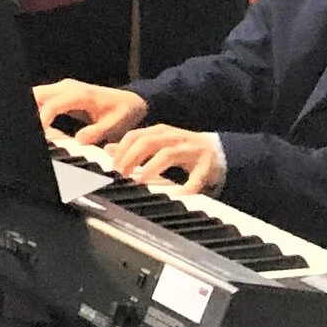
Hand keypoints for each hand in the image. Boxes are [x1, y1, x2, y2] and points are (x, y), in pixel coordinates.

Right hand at [33, 80, 148, 144]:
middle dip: (31, 112)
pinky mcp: (61, 94)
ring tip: (38, 131)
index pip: (52, 104)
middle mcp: (68, 87)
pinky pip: (42, 99)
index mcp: (80, 94)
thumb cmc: (123, 112)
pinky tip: (41, 127)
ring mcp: (63, 88)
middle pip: (38, 94)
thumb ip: (97, 132)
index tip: (41, 135)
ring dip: (33, 111)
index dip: (43, 119)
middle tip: (34, 133)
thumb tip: (78, 140)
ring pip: (37, 94)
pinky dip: (37, 111)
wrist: (130, 100)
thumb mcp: (115, 125)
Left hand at [106, 124, 223, 193]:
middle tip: (121, 175)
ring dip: (151, 167)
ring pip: (167, 154)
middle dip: (131, 158)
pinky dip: (185, 187)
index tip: (112, 167)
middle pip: (147, 142)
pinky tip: (175, 195)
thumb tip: (107, 150)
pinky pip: (195, 178)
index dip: (121, 150)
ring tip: (140, 180)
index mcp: (161, 132)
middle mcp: (175, 137)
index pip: (135, 135)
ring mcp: (192, 150)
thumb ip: (134, 146)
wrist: (219, 152)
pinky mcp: (207, 166)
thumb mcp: (157, 144)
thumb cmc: (182, 150)